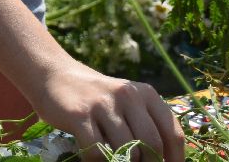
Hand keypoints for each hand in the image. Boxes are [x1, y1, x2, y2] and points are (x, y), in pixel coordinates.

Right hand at [28, 60, 183, 161]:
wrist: (54, 76)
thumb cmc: (97, 99)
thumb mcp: (127, 103)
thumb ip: (147, 126)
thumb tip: (163, 161)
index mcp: (146, 94)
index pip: (173, 135)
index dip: (174, 161)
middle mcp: (127, 95)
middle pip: (152, 145)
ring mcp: (102, 104)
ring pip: (126, 152)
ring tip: (113, 159)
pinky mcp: (79, 115)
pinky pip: (98, 153)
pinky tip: (93, 157)